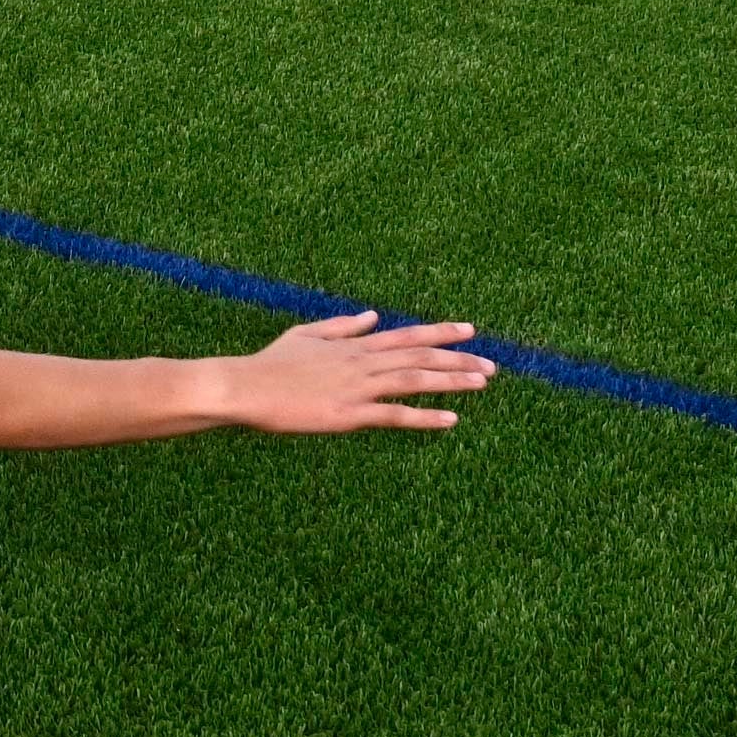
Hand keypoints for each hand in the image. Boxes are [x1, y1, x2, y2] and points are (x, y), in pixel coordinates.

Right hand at [215, 310, 495, 432]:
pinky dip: (425, 417)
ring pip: (415, 380)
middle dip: (459, 359)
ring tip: (482, 383)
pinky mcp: (348, 414)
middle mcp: (362, 361)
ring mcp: (357, 387)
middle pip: (420, 356)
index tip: (470, 331)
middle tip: (492, 365)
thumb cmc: (270, 364)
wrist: (245, 386)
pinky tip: (451, 420)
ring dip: (451, 381)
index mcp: (354, 345)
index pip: (407, 335)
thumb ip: (342, 326)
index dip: (441, 333)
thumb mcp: (307, 334)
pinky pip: (394, 415)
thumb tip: (372, 316)